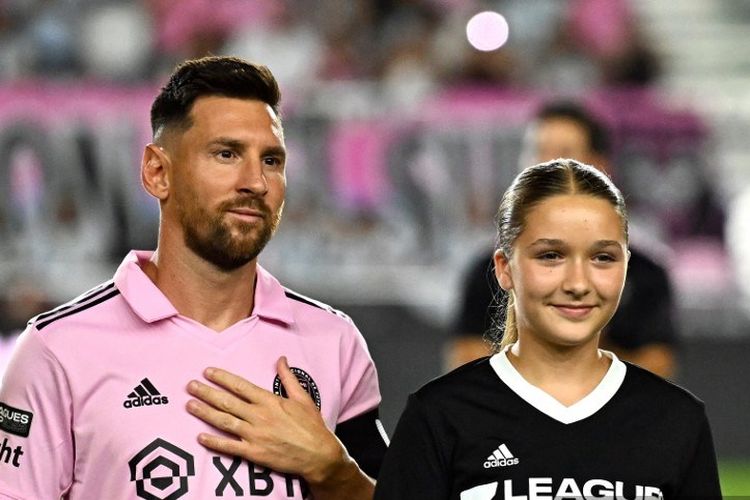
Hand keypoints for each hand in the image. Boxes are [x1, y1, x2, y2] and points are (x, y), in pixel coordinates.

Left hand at [185, 356, 349, 484]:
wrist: (318, 454)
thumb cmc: (312, 426)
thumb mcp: (303, 397)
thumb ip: (288, 377)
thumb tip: (281, 358)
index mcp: (270, 401)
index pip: (241, 386)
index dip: (222, 378)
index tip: (208, 372)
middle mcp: (259, 416)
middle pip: (227, 402)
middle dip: (207, 393)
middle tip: (190, 385)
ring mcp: (255, 435)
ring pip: (224, 421)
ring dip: (205, 413)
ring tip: (190, 405)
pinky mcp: (254, 453)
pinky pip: (229, 447)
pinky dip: (214, 442)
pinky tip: (200, 437)